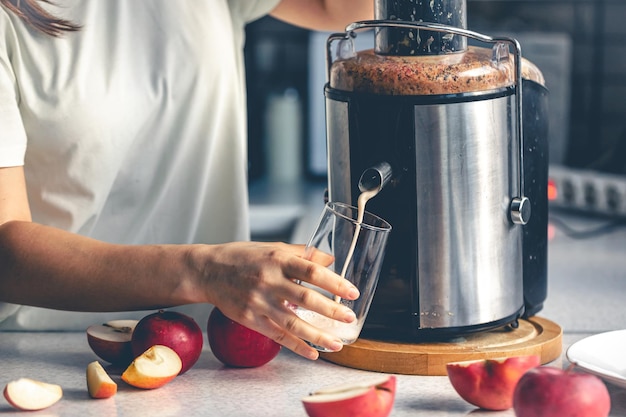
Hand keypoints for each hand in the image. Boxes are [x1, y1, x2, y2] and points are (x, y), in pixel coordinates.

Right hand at [198, 241, 359, 359]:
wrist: (208, 271)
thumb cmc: (242, 257)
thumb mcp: (273, 248)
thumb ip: (302, 253)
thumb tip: (330, 259)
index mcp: (278, 260)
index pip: (312, 272)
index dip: (335, 283)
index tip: (352, 292)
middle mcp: (269, 281)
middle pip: (305, 298)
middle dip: (331, 310)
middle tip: (350, 318)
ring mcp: (259, 302)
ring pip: (292, 322)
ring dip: (317, 335)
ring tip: (337, 343)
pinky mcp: (250, 318)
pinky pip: (277, 335)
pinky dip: (296, 346)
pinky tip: (312, 353)